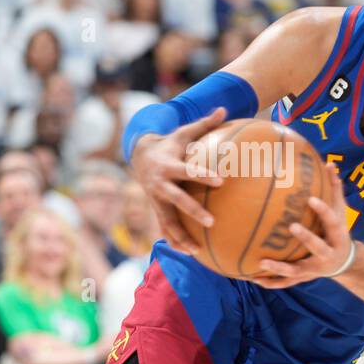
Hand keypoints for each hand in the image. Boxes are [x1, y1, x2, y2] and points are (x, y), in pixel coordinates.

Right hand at [129, 106, 226, 256]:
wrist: (139, 156)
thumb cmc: (170, 143)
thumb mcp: (183, 132)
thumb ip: (205, 124)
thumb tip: (224, 109)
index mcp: (169, 166)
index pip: (188, 171)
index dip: (204, 176)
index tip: (221, 182)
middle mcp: (160, 185)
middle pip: (177, 200)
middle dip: (192, 212)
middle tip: (212, 222)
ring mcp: (156, 200)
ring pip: (167, 221)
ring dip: (180, 237)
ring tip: (196, 251)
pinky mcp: (156, 209)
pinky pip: (164, 228)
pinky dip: (174, 241)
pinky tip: (189, 254)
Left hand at [253, 162, 351, 288]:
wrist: (344, 262)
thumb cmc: (336, 230)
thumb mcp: (340, 211)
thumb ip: (334, 188)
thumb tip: (330, 163)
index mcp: (337, 235)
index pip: (333, 221)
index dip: (323, 211)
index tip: (310, 199)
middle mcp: (328, 254)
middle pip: (318, 247)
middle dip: (306, 238)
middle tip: (291, 226)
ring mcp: (315, 269)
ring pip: (298, 271)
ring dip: (280, 268)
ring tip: (262, 262)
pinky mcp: (304, 279)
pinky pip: (286, 283)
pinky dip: (271, 282)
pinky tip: (254, 278)